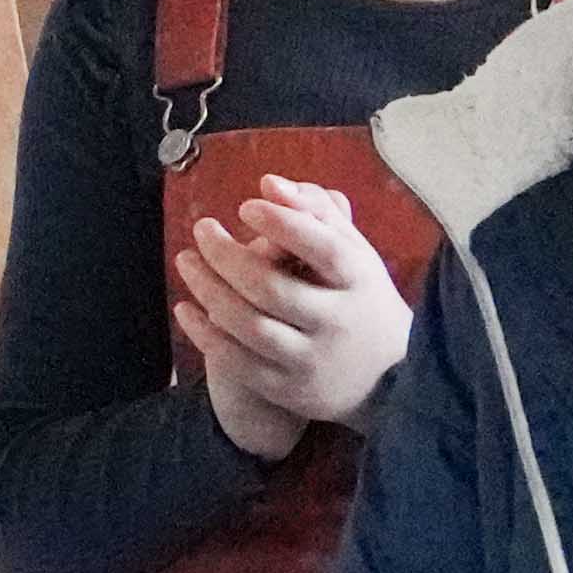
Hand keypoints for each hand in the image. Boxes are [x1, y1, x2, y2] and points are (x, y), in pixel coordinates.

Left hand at [175, 183, 417, 455]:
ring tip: (186, 260)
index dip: (284, 224)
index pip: (325, 250)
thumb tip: (270, 183)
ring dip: (208, 290)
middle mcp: (338, 323)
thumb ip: (316, 212)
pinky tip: (185, 307)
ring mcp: (313, 360)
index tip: (245, 206)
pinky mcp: (289, 389)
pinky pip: (237, 361)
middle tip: (201, 229)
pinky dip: (205, 332)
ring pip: (249, 325)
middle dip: (226, 256)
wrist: (387, 379)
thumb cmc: (358, 297)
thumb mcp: (353, 253)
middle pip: (272, 289)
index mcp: (360, 281)